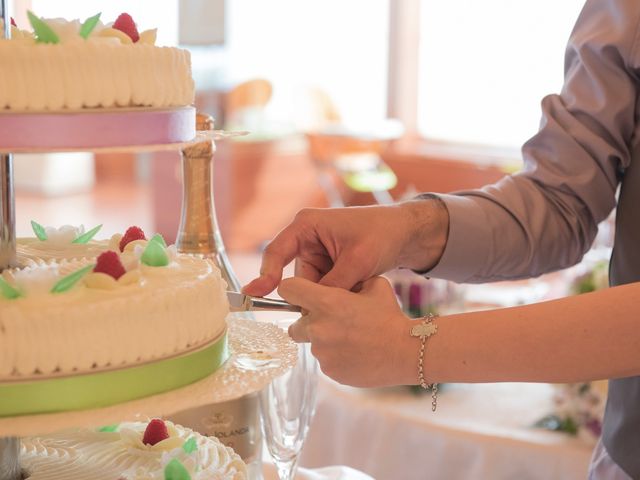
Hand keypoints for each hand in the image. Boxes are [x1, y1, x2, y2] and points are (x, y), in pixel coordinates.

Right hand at [243, 198, 448, 295]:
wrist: (405, 233)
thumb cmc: (382, 235)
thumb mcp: (358, 261)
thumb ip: (332, 286)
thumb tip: (313, 309)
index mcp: (306, 225)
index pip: (276, 252)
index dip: (266, 275)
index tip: (258, 294)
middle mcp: (306, 238)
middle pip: (297, 277)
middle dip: (315, 292)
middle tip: (341, 297)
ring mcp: (316, 252)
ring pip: (312, 286)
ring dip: (330, 294)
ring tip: (356, 286)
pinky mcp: (326, 265)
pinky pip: (323, 287)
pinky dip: (337, 293)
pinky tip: (355, 288)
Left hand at [279, 276, 416, 387]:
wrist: (406, 351)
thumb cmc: (390, 315)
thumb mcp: (373, 285)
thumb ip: (349, 280)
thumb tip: (337, 279)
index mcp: (325, 302)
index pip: (288, 289)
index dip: (293, 290)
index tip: (300, 294)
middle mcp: (317, 328)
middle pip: (292, 325)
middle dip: (307, 324)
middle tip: (330, 323)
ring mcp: (322, 352)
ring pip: (312, 345)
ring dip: (324, 342)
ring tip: (351, 339)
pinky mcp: (329, 371)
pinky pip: (325, 361)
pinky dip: (336, 357)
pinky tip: (356, 353)